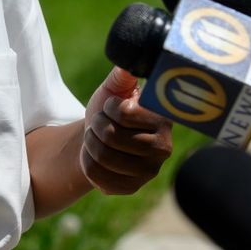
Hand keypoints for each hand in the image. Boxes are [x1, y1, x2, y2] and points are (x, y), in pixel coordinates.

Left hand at [80, 66, 172, 194]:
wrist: (96, 138)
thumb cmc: (108, 111)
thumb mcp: (113, 89)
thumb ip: (122, 76)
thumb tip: (129, 62)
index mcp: (162, 120)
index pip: (124, 113)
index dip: (109, 108)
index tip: (112, 108)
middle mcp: (163, 148)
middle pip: (110, 137)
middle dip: (95, 126)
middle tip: (99, 124)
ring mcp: (149, 171)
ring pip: (102, 156)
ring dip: (90, 143)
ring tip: (96, 139)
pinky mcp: (132, 188)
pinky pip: (97, 176)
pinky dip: (87, 163)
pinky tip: (96, 158)